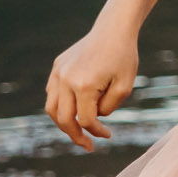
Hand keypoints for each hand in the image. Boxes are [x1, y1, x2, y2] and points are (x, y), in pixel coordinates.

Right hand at [46, 28, 138, 150]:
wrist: (113, 30)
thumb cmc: (124, 58)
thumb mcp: (125, 87)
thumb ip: (108, 108)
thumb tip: (93, 118)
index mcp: (85, 86)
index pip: (85, 120)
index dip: (96, 132)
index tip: (108, 135)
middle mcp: (66, 79)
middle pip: (64, 119)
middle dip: (75, 136)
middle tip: (88, 146)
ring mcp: (59, 72)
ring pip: (52, 108)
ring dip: (63, 124)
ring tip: (76, 132)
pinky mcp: (57, 66)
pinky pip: (52, 93)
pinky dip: (59, 106)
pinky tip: (73, 111)